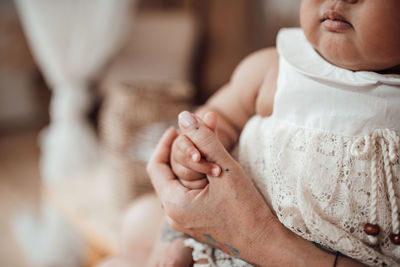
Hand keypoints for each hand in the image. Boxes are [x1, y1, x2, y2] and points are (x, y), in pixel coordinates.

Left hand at [147, 112, 276, 263]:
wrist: (264, 242)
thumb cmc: (246, 209)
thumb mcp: (224, 168)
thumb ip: (204, 139)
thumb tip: (184, 116)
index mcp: (173, 204)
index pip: (155, 166)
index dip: (164, 143)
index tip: (176, 129)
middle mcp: (173, 215)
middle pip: (168, 173)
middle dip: (182, 150)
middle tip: (198, 134)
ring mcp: (184, 221)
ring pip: (179, 183)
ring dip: (191, 163)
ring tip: (208, 148)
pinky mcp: (195, 222)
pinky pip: (188, 194)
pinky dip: (197, 177)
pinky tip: (211, 167)